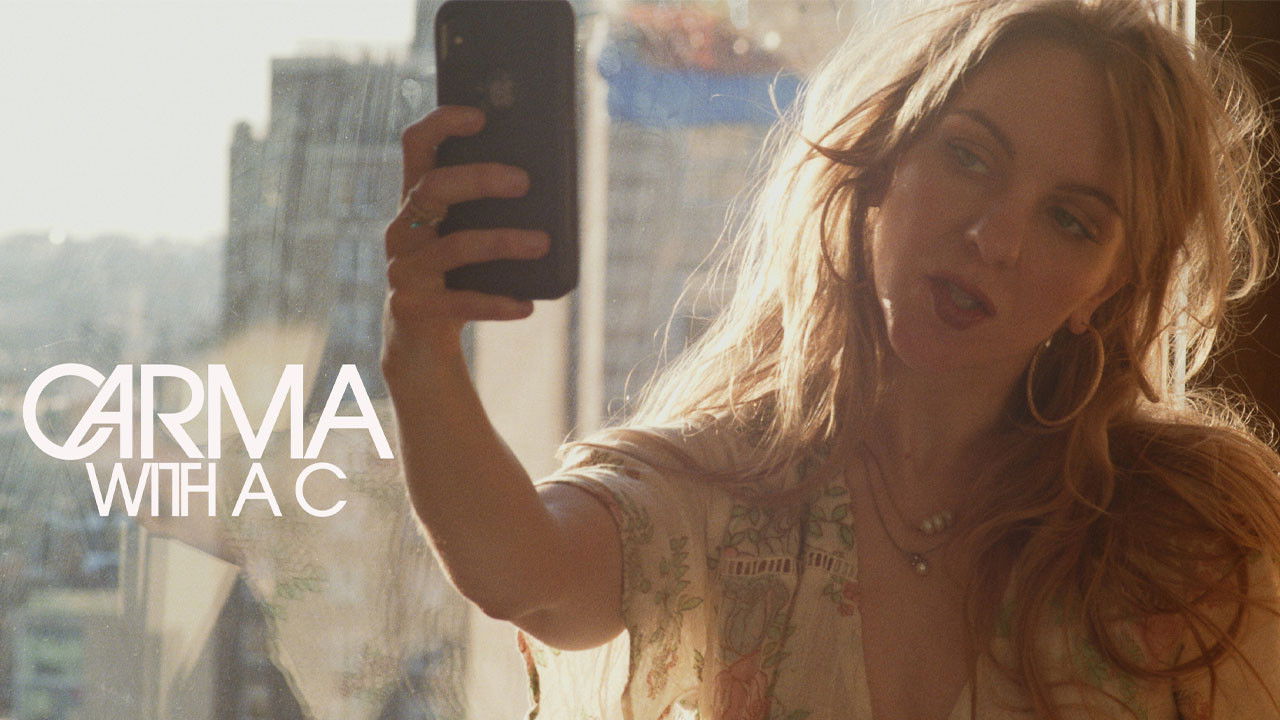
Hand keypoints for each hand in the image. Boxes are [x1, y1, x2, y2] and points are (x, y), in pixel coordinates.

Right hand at [382, 105, 549, 367]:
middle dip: (479, 179)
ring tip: (542, 243)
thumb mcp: (470, 238)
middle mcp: (401, 230)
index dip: (442, 124)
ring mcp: (403, 270)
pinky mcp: (413, 309)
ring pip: (453, 246)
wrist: (421, 347)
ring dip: (502, 241)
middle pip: (433, 188)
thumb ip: (492, 212)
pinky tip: (526, 306)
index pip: (416, 147)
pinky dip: (496, 302)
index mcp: (416, 202)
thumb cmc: (458, 280)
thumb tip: (553, 186)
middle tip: (524, 182)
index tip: (480, 116)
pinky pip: (459, 302)